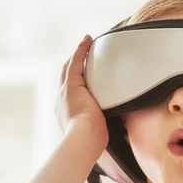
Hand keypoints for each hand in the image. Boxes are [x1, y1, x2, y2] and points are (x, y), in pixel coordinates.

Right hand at [55, 35, 108, 149]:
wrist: (82, 139)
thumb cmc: (91, 141)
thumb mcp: (96, 131)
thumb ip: (103, 125)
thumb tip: (120, 128)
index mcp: (66, 112)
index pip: (70, 93)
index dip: (74, 81)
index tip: (81, 76)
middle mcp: (61, 100)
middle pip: (65, 76)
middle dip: (73, 65)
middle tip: (81, 54)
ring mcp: (64, 92)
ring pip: (69, 68)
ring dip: (77, 55)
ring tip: (85, 45)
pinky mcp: (71, 85)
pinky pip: (75, 62)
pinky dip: (80, 51)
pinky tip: (87, 41)